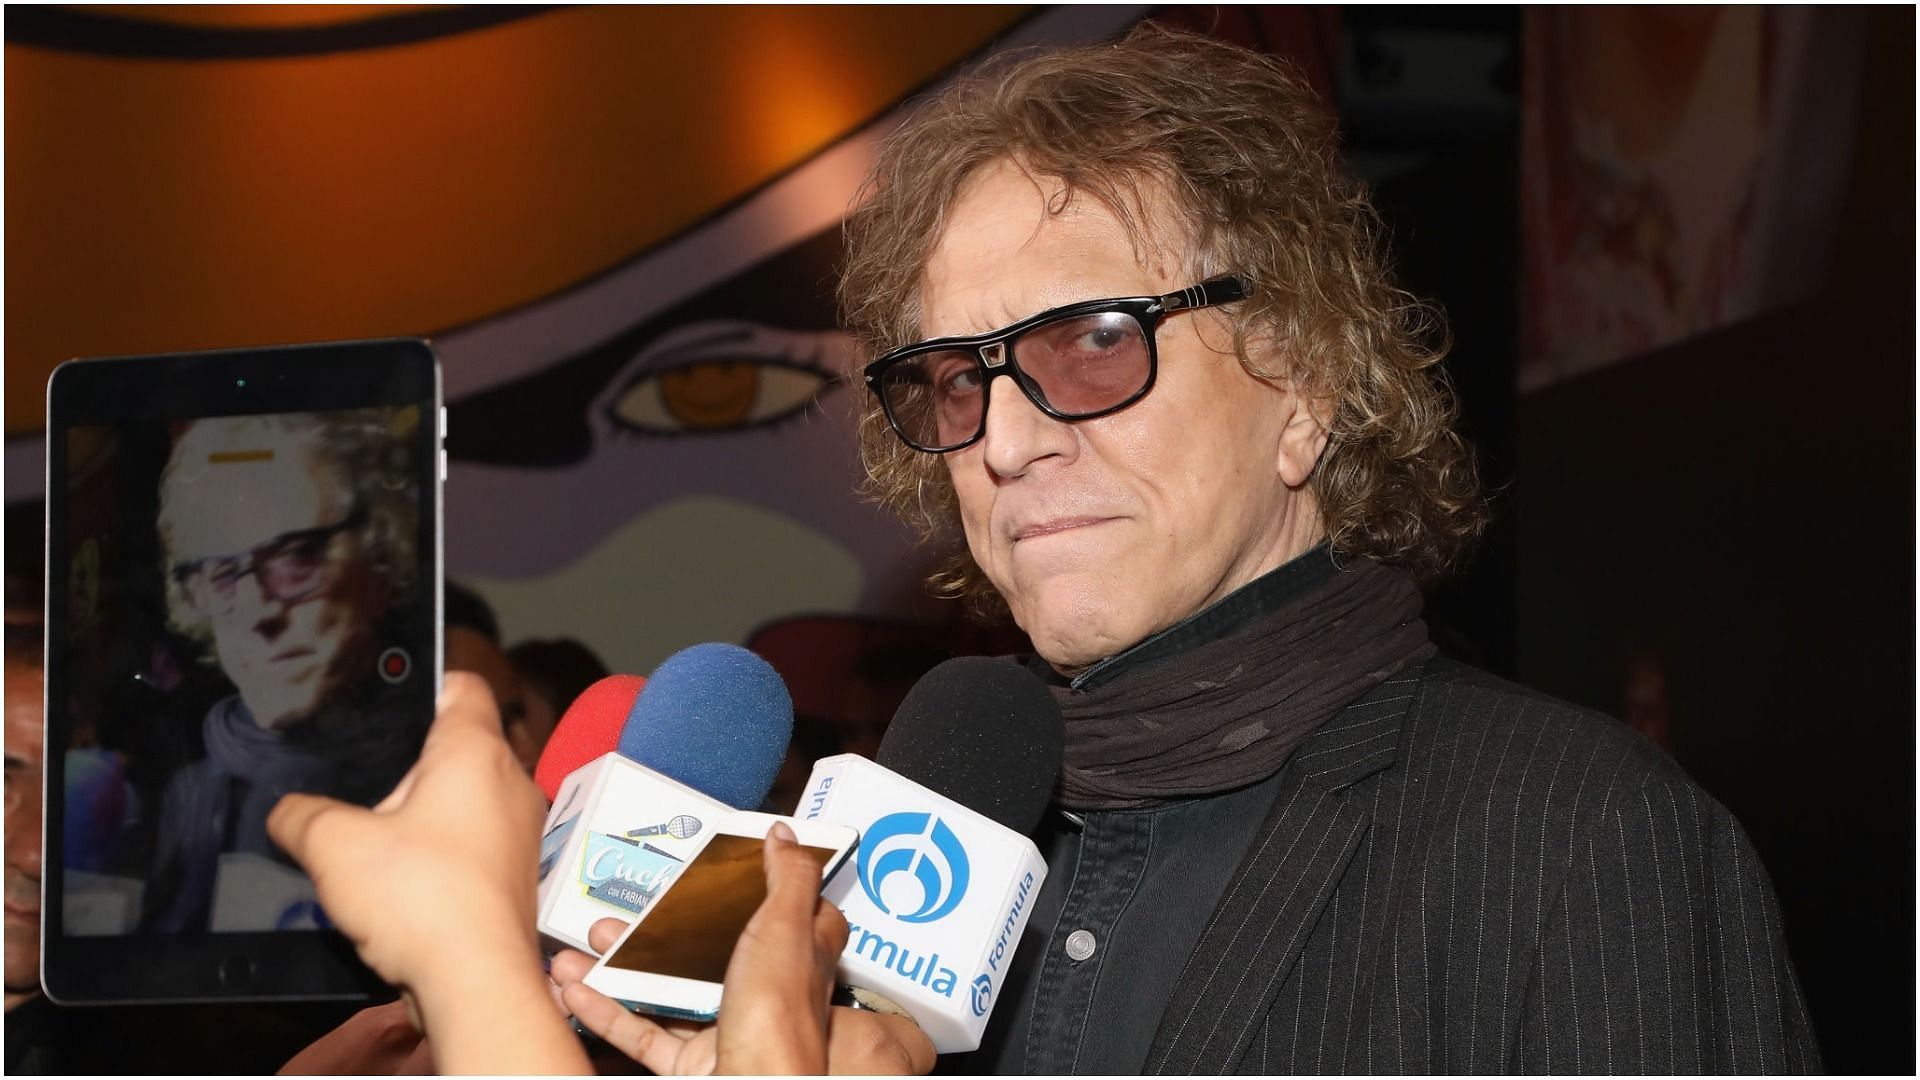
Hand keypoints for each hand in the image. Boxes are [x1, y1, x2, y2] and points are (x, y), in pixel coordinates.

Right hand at [269, 672, 587, 1074]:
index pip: (461, 687)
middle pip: (459, 747)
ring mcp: (520, 831)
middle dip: (410, 766)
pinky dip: (442, 853)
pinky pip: (475, 844)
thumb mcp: (334, 847)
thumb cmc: (420, 898)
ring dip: (425, 815)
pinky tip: (404, 880)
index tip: (391, 700)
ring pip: (467, 800)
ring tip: (377, 839)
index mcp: (475, 751)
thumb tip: (285, 812)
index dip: (426, 684)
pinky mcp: (515, 874)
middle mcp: (510, 782)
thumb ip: (301, 817)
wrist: (476, 980)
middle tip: (363, 785)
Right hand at [551, 823, 934, 1074]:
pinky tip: (576, 990)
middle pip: (710, 948)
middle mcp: (765, 992)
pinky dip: (608, 1011)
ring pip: (668, 989)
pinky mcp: (693, 1063)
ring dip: (620, 967)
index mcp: (799, 956)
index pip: (796, 912)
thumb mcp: (788, 927)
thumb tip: (785, 834)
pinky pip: (644, 1033)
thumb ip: (787, 877)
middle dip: (660, 927)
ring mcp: (726, 1028)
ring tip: (585, 944)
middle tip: (623, 908)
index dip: (770, 884)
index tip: (734, 861)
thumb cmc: (778, 1020)